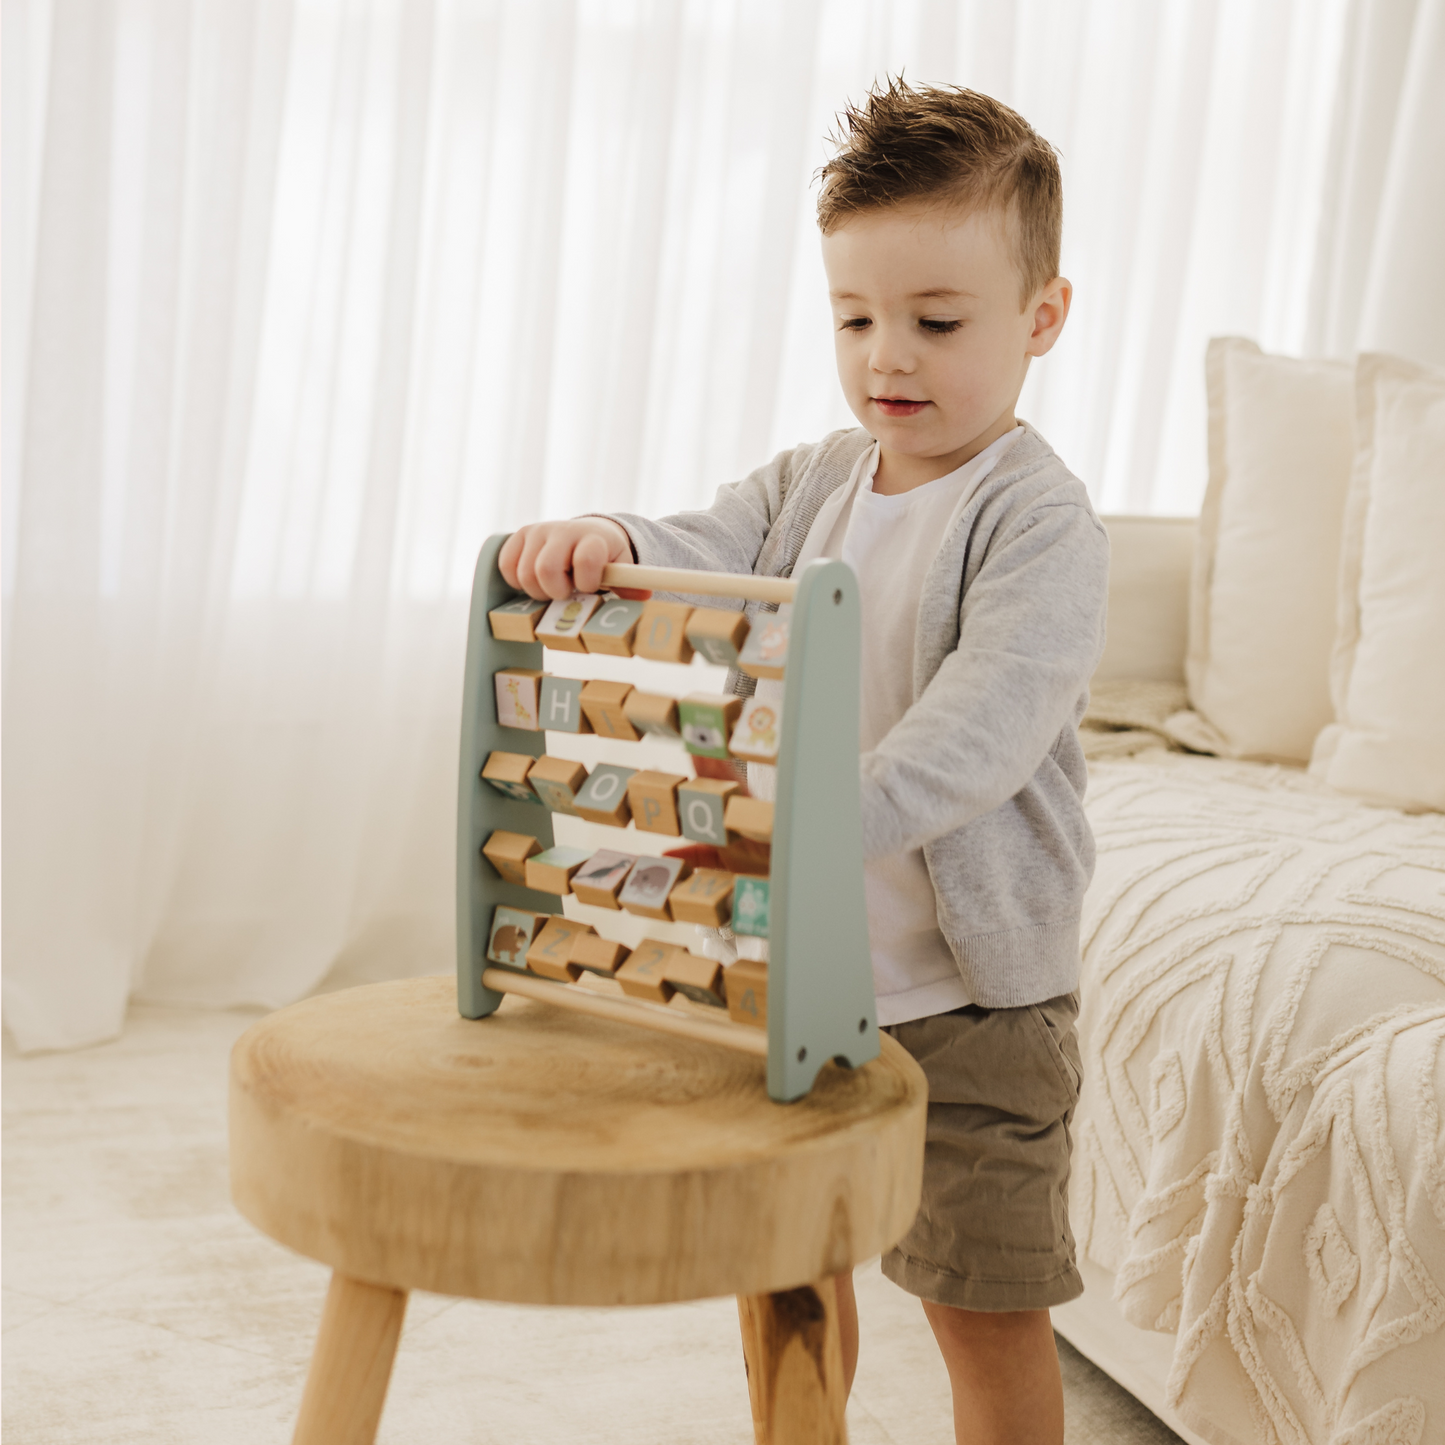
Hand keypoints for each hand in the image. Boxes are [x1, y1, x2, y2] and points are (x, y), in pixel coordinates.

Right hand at [499, 518, 635, 599]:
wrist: (589, 534)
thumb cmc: (605, 560)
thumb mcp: (622, 571)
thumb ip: (630, 586)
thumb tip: (643, 597)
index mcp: (594, 538)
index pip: (586, 559)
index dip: (586, 582)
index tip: (589, 587)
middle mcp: (564, 530)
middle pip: (545, 570)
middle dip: (555, 592)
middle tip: (566, 593)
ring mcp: (539, 531)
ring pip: (524, 573)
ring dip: (537, 590)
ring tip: (553, 587)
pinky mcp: (520, 536)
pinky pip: (506, 565)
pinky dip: (517, 582)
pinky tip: (534, 581)